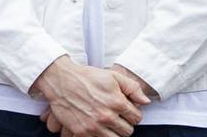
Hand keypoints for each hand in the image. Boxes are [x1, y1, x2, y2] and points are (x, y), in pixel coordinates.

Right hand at [33, 56, 147, 136]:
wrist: (60, 80)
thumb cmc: (86, 77)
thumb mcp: (112, 75)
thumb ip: (132, 87)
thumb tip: (145, 101)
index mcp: (117, 102)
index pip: (137, 118)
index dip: (132, 113)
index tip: (126, 110)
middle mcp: (107, 116)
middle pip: (128, 131)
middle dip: (124, 124)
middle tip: (116, 116)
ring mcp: (94, 126)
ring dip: (114, 132)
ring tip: (108, 122)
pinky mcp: (82, 132)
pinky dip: (100, 135)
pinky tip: (97, 125)